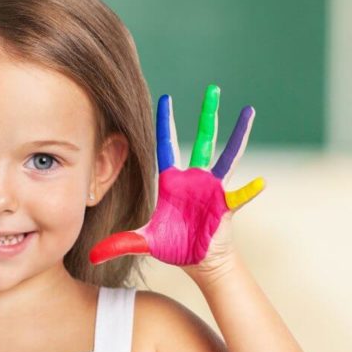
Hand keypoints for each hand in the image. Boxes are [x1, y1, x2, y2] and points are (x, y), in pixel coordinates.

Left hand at [89, 84, 263, 267]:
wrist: (198, 262)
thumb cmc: (174, 246)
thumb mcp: (144, 242)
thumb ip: (120, 244)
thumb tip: (90, 256)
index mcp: (173, 181)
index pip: (166, 144)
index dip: (166, 122)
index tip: (165, 97)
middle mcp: (195, 178)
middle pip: (203, 139)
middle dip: (207, 114)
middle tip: (212, 88)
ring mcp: (213, 189)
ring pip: (227, 155)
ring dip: (238, 134)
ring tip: (248, 111)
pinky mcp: (226, 205)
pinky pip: (239, 195)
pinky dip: (249, 190)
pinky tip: (261, 182)